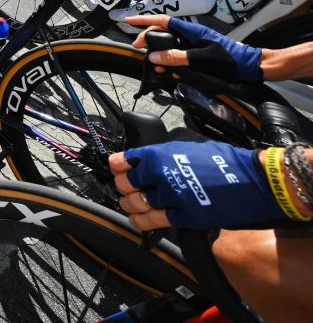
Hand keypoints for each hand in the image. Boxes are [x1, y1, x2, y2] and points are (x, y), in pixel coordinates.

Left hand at [110, 140, 285, 230]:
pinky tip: (139, 220)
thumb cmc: (225, 161)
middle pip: (126, 184)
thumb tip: (148, 161)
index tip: (117, 169)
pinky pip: (153, 221)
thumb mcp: (187, 147)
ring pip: (136, 203)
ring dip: (130, 205)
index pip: (124, 160)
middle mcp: (160, 174)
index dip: (117, 166)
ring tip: (131, 205)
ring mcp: (171, 196)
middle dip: (124, 187)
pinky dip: (142, 222)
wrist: (252, 180)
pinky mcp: (183, 216)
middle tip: (127, 189)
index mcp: (159, 153)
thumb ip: (164, 155)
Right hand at [126, 15, 263, 82]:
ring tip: (156, 67)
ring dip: (161, 56)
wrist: (251, 67)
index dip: (144, 20)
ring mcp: (194, 45)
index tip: (128, 21)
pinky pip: (180, 56)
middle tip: (140, 51)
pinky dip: (173, 64)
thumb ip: (176, 57)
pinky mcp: (199, 55)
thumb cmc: (229, 59)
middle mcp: (190, 36)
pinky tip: (171, 73)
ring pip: (170, 47)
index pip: (162, 21)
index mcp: (190, 31)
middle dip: (149, 40)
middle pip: (163, 33)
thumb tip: (154, 57)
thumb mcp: (200, 58)